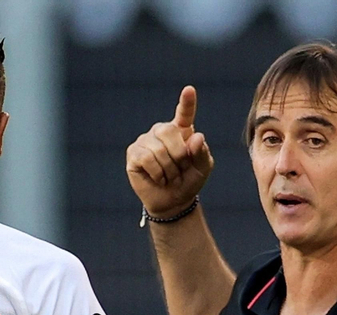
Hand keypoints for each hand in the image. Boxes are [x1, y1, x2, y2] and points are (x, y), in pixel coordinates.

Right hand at [126, 86, 214, 217]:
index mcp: (182, 130)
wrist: (172, 202)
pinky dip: (157, 172)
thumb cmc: (188, 181)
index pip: (184, 113)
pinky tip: (158, 178)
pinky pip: (146, 158)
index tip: (189, 90)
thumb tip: (196, 137)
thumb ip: (202, 153)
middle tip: (180, 170)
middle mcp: (162, 131)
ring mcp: (146, 141)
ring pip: (158, 148)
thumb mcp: (202, 169)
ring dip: (168, 169)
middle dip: (179, 155)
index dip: (187, 102)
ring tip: (169, 176)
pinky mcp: (133, 153)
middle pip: (169, 131)